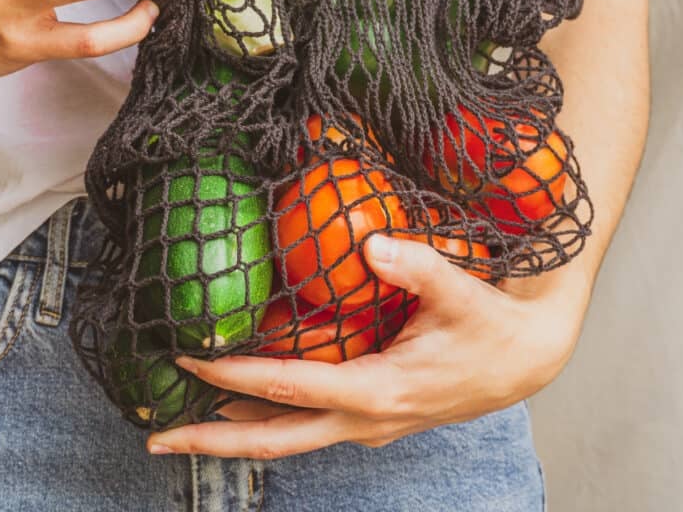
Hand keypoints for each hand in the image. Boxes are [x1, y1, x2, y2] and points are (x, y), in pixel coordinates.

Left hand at [146, 234, 592, 458]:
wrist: (525, 361)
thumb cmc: (491, 329)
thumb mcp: (461, 294)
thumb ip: (419, 267)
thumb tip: (371, 242)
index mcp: (378, 392)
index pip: (292, 386)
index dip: (237, 374)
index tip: (190, 358)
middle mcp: (364, 419)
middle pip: (274, 439)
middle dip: (212, 440)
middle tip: (157, 437)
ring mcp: (365, 424)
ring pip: (287, 437)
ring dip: (232, 432)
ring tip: (179, 421)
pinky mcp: (368, 415)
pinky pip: (305, 423)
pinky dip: (265, 416)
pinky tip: (239, 399)